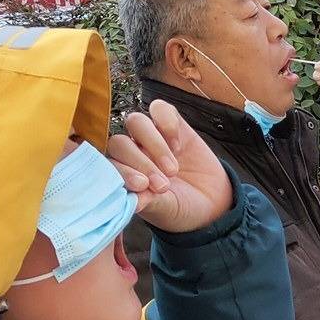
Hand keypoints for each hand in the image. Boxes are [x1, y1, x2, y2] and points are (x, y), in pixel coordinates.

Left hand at [108, 100, 231, 232]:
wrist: (211, 201)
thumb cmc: (180, 207)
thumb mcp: (166, 210)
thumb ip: (150, 202)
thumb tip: (135, 200)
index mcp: (122, 175)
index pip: (109, 165)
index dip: (123, 172)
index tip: (142, 186)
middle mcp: (131, 153)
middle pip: (119, 142)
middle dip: (141, 162)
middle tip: (163, 185)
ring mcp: (149, 136)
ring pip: (136, 122)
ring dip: (154, 145)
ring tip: (173, 169)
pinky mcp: (170, 123)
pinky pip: (159, 108)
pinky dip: (167, 125)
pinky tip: (178, 147)